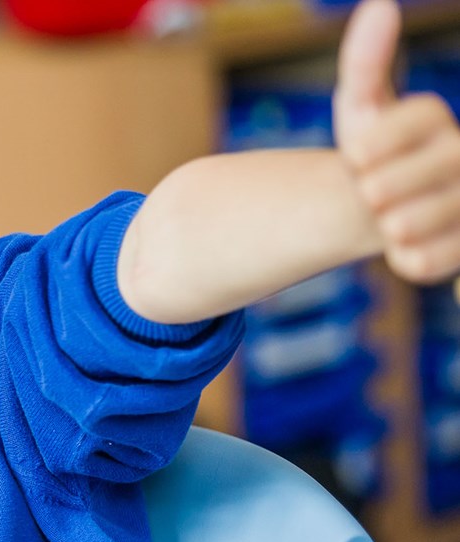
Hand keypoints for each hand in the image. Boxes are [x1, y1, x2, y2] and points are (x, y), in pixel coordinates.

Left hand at [334, 0, 459, 283]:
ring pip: (410, 223)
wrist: (381, 206)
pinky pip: (421, 262)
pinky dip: (403, 257)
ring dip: (387, 224)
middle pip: (407, 177)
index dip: (374, 144)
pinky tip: (403, 245)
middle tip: (372, 190)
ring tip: (389, 216)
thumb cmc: (373, 150)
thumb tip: (380, 4)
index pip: (419, 118)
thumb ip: (366, 62)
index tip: (357, 156)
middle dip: (376, 187)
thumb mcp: (362, 108)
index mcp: (439, 120)